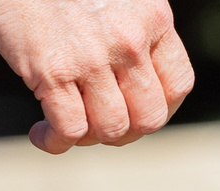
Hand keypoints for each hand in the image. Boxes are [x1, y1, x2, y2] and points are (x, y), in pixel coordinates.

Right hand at [0, 0, 193, 153]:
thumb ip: (133, 30)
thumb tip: (130, 81)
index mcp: (153, 18)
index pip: (178, 84)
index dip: (162, 109)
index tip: (136, 111)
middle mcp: (130, 41)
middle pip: (148, 118)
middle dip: (126, 132)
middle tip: (100, 124)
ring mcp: (92, 58)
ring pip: (111, 129)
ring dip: (90, 138)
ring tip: (66, 126)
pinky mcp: (52, 71)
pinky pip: (70, 129)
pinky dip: (54, 141)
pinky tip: (41, 133)